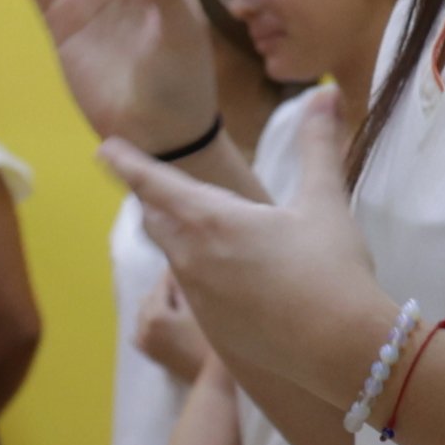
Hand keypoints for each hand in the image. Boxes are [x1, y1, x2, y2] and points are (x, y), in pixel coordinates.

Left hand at [101, 137, 389, 410]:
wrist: (341, 353)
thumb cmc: (333, 271)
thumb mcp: (326, 201)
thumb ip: (318, 144)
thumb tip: (326, 92)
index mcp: (213, 220)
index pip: (154, 182)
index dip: (127, 162)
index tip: (104, 148)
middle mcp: (192, 259)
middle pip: (156, 219)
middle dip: (152, 197)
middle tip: (150, 181)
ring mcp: (199, 301)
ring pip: (173, 257)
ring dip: (175, 235)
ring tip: (187, 222)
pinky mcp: (211, 332)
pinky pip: (192, 293)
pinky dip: (199, 274)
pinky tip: (225, 278)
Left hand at [135, 280, 208, 381]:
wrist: (212, 377)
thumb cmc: (210, 341)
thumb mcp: (197, 311)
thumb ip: (183, 291)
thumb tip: (175, 274)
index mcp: (155, 315)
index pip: (161, 286)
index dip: (171, 274)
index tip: (179, 264)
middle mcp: (143, 328)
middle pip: (150, 299)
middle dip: (163, 290)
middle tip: (178, 282)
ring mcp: (144, 342)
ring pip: (144, 315)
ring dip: (156, 306)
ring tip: (173, 301)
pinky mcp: (149, 353)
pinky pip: (142, 331)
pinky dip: (149, 323)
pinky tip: (160, 321)